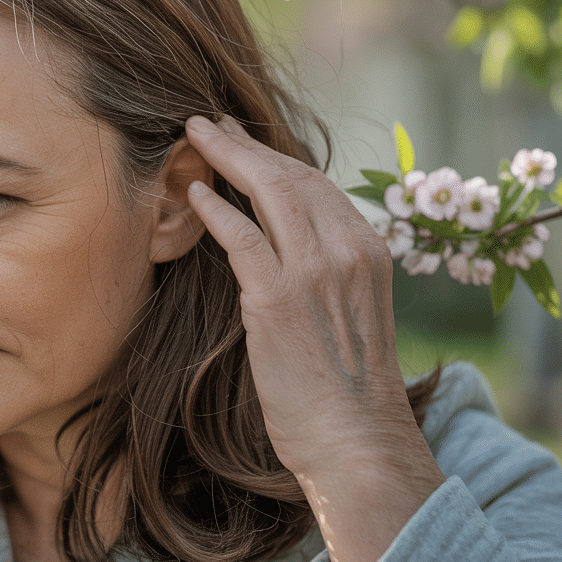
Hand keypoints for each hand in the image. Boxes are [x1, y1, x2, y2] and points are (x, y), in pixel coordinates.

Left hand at [184, 114, 443, 561]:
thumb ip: (324, 269)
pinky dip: (214, 209)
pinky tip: (193, 193)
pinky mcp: (276, 300)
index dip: (274, 155)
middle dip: (245, 143)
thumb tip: (282, 242)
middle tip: (208, 122)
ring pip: (266, 192)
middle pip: (290, 175)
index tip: (244, 138)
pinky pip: (240, 235)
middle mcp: (347, 251)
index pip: (317, 183)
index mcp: (370, 250)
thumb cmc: (347, 387)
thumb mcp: (350, 312)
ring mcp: (313, 273)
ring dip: (225, 157)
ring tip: (192, 136)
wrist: (356, 440)